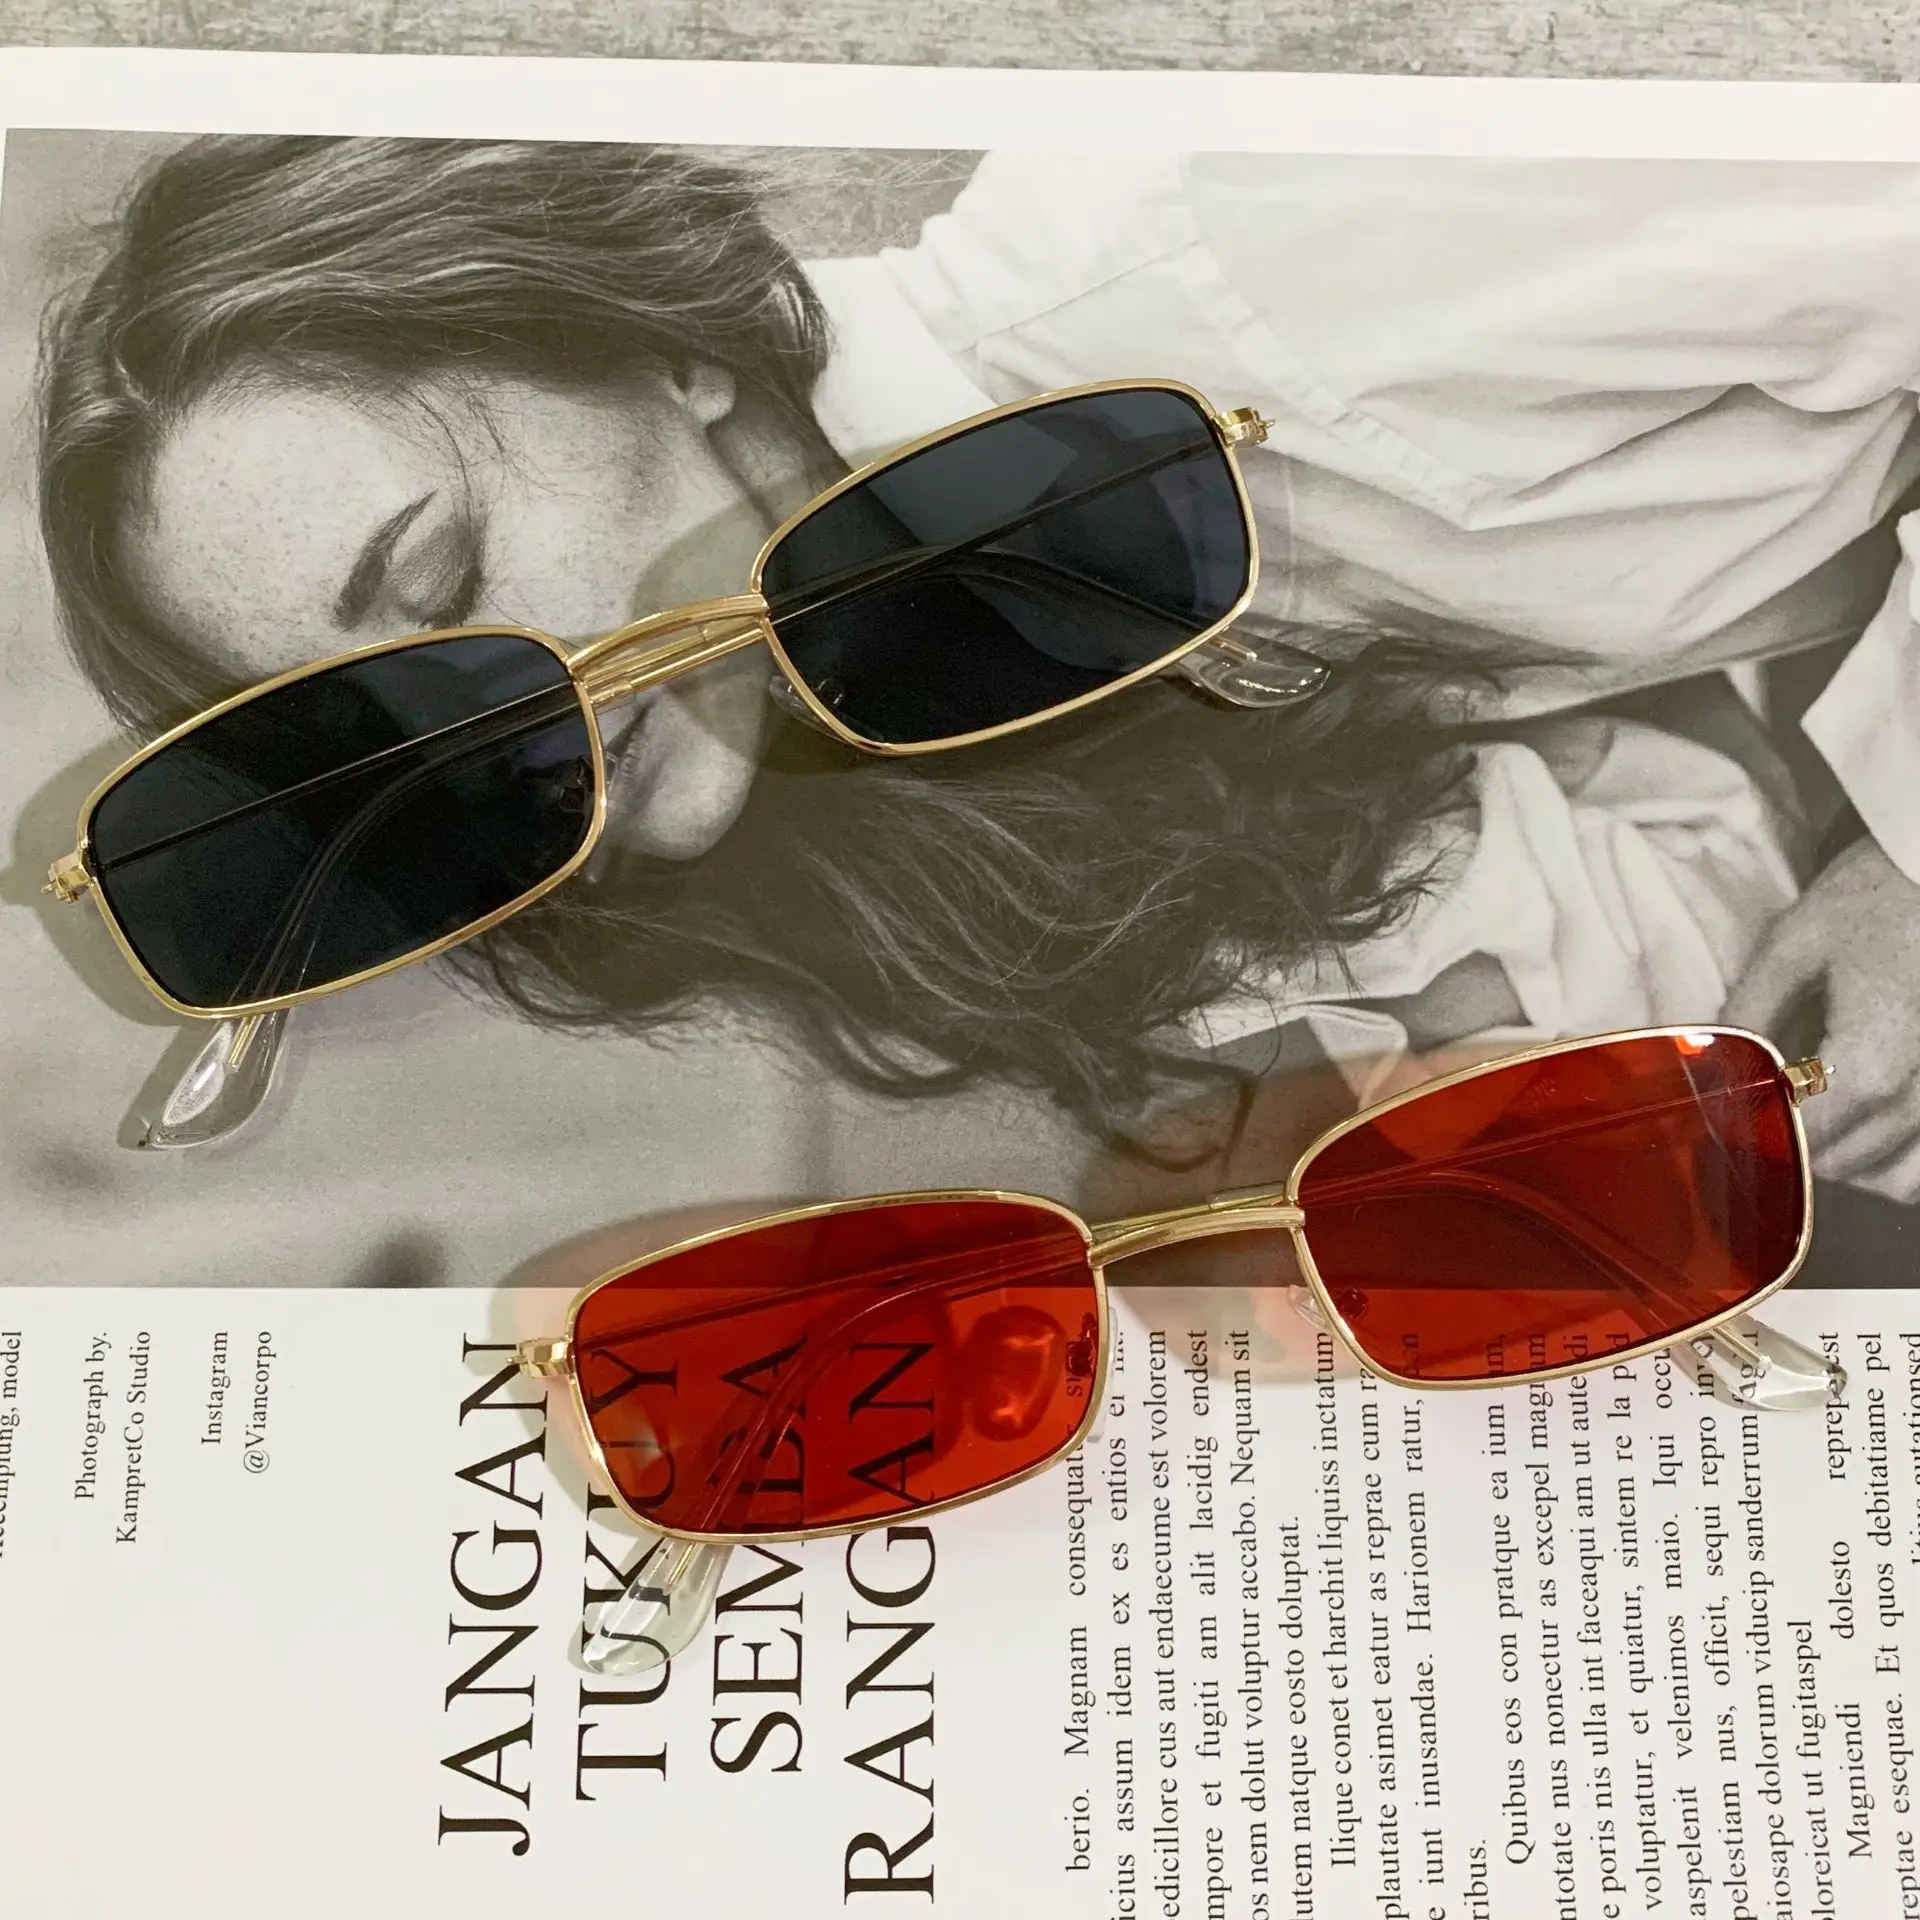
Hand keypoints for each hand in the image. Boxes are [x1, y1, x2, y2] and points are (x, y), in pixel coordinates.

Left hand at [1725, 837, 1919, 1199]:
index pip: (1804, 1141)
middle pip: (1849, 1165)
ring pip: (1901, 1177)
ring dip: (1853, 1164)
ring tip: (1815, 1123)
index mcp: (1872, 1063)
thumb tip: (1706, 1061)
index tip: (1725, 1122)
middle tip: (1758, 1116)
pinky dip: (1902, 1163)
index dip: (1757, 1137)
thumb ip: (1749, 1012)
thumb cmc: (1878, 896)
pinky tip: (1869, 1131)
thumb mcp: (1794, 945)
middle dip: (1797, 1151)